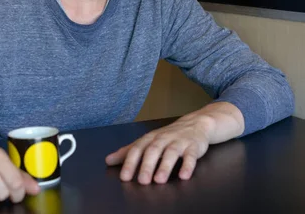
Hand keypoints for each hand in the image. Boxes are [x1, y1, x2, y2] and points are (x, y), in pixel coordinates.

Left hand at [105, 102, 243, 184]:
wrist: (196, 123)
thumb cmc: (168, 136)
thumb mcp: (147, 141)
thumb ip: (128, 152)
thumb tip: (108, 160)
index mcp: (150, 138)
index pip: (137, 149)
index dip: (130, 163)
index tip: (125, 177)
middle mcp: (163, 138)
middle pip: (153, 150)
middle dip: (147, 165)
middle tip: (142, 181)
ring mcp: (179, 141)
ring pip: (171, 152)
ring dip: (166, 166)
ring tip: (160, 180)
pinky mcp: (193, 146)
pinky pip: (191, 155)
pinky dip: (188, 165)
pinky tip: (184, 176)